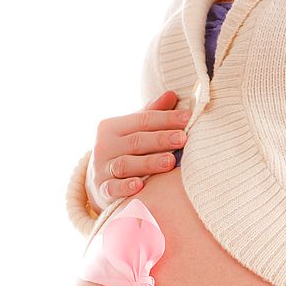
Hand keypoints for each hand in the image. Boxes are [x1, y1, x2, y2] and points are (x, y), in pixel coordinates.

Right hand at [85, 90, 190, 211]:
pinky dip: (125, 186)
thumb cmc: (122, 153)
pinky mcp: (102, 190)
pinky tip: (139, 185)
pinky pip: (112, 188)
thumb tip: (172, 95)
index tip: (188, 118)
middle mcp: (104, 146)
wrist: (98, 183)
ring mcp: (102, 169)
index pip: (143, 120)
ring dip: (149, 163)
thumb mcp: (131, 132)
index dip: (166, 119)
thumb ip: (150, 115)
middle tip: (183, 138)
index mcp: (111, 127)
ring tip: (170, 162)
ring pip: (126, 164)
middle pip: (136, 141)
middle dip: (160, 139)